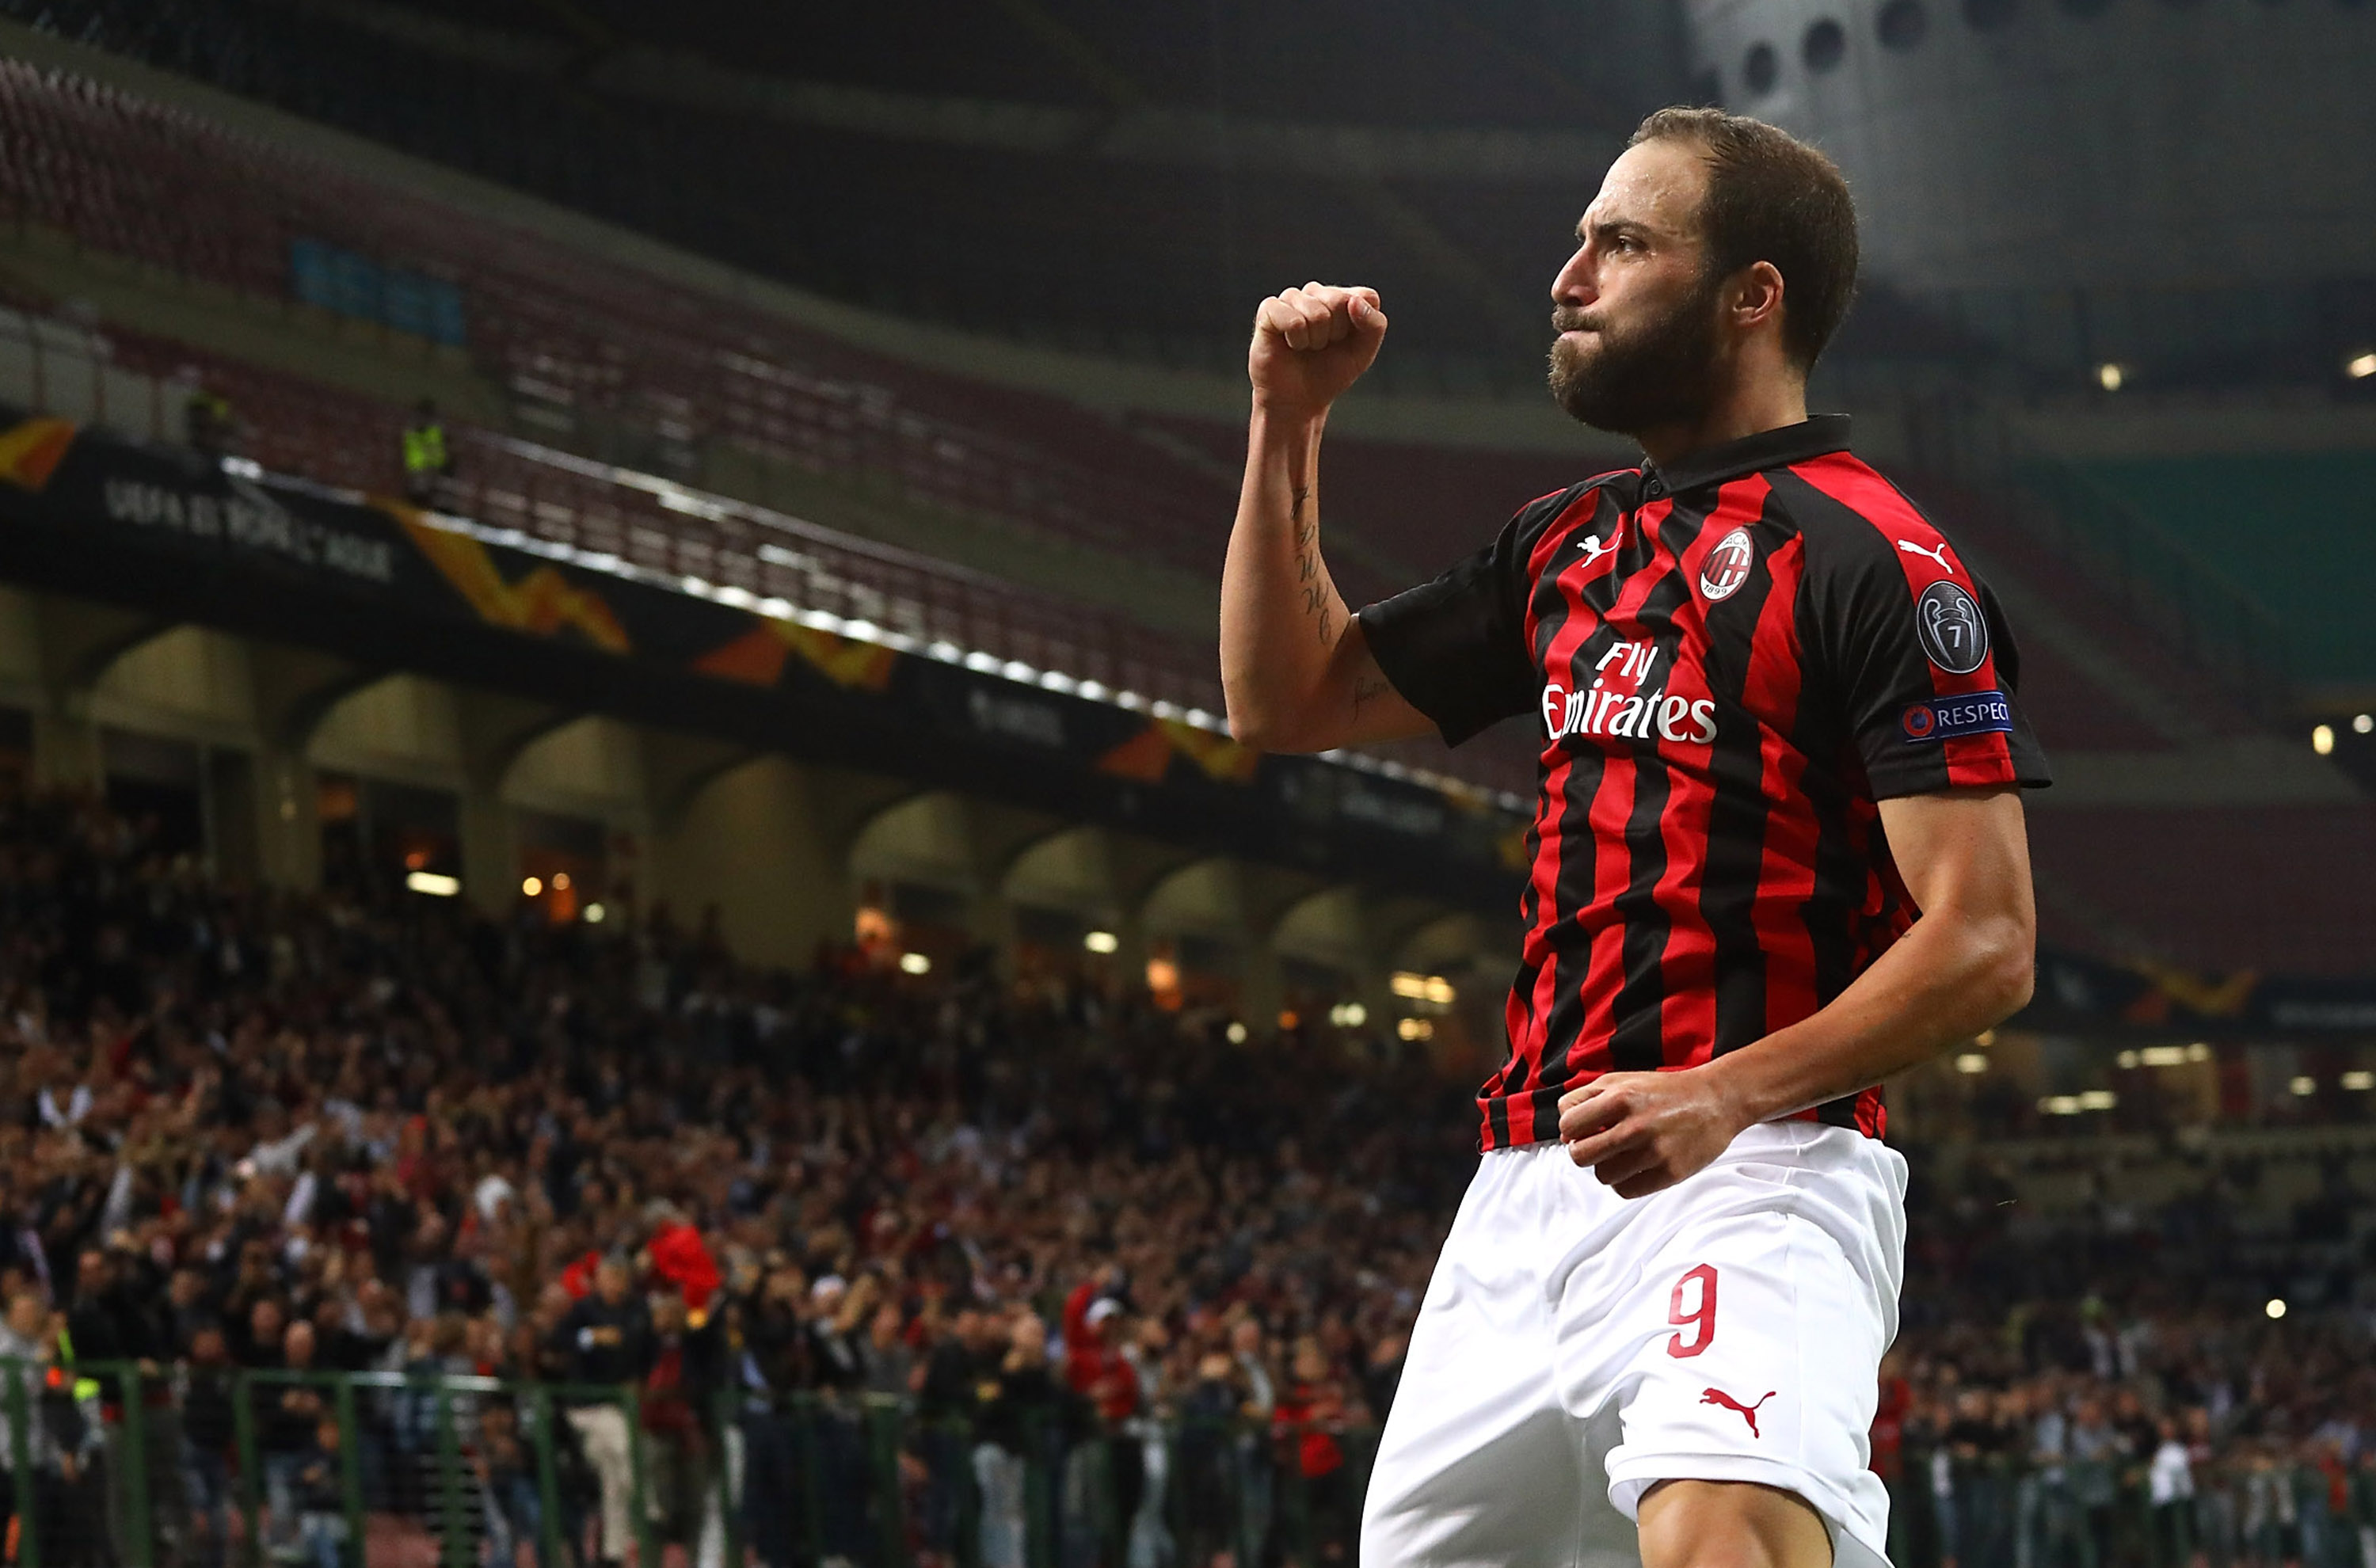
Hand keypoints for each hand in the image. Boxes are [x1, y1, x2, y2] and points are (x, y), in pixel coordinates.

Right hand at [1249, 284, 1386, 419]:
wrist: (1297, 401)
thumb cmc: (1330, 373)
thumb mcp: (1364, 353)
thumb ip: (1374, 324)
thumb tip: (1353, 301)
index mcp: (1342, 297)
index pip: (1365, 296)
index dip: (1360, 326)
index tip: (1347, 342)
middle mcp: (1317, 293)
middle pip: (1339, 301)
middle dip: (1335, 333)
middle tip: (1322, 346)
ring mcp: (1292, 298)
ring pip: (1316, 312)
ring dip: (1314, 340)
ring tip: (1306, 347)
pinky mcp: (1270, 309)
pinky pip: (1293, 320)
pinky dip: (1296, 340)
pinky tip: (1290, 345)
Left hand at [1556, 1068, 1750, 1198]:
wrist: (1716, 1100)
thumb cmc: (1662, 1091)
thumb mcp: (1621, 1080)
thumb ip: (1585, 1098)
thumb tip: (1562, 1130)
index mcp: (1620, 1097)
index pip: (1567, 1125)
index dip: (1570, 1129)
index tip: (1583, 1130)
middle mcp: (1636, 1125)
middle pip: (1579, 1155)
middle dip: (1582, 1152)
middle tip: (1597, 1146)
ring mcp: (1655, 1152)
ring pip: (1602, 1176)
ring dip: (1606, 1167)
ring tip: (1622, 1154)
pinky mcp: (1671, 1173)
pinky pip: (1626, 1191)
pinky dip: (1625, 1182)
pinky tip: (1636, 1167)